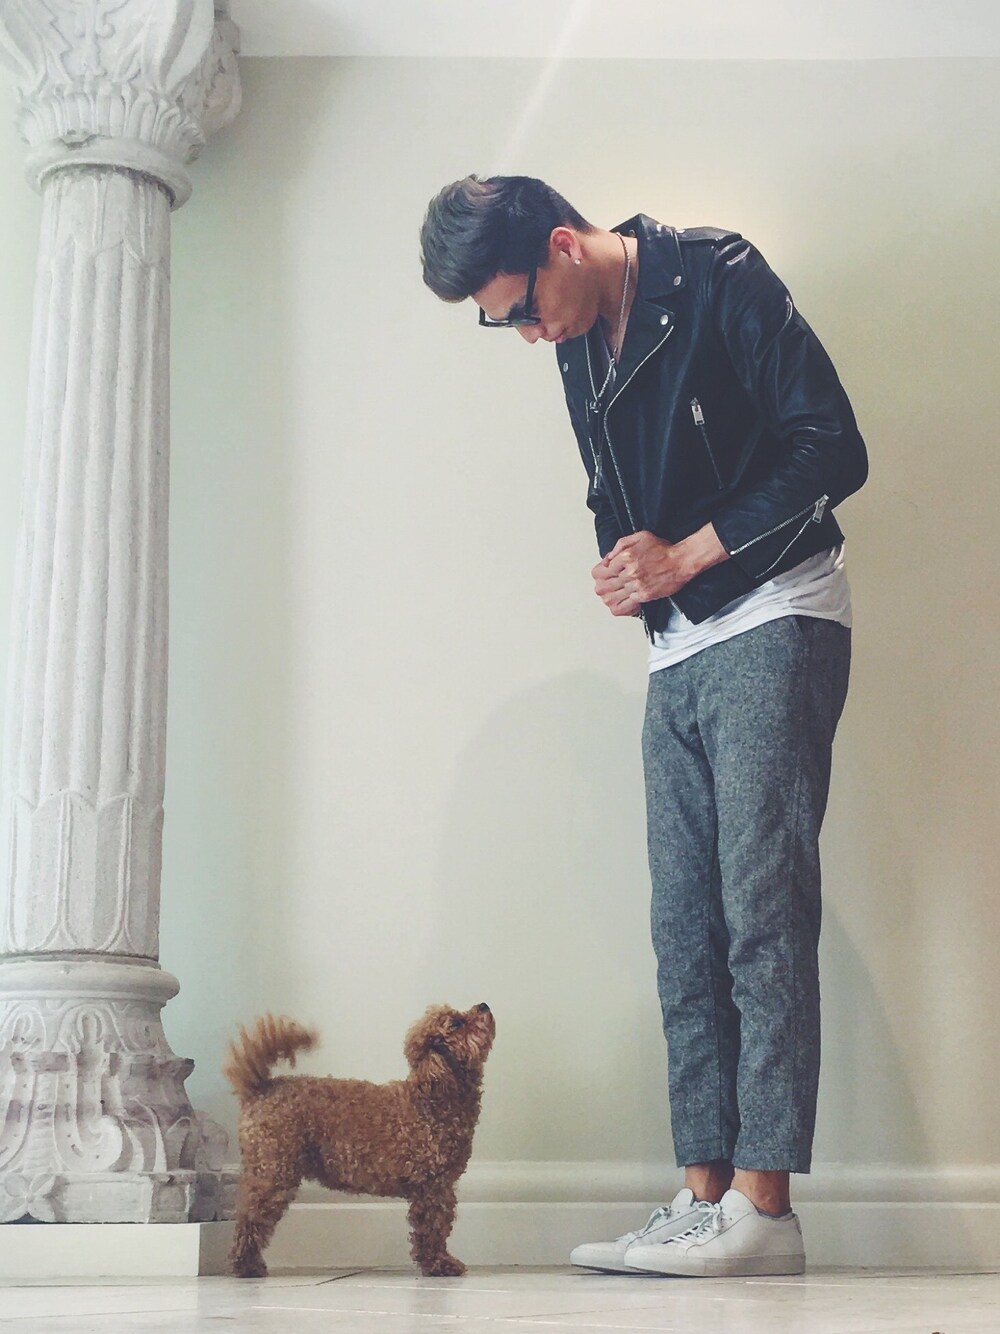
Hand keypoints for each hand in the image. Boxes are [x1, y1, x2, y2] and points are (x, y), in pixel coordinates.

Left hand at [591, 525, 727, 617]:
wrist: (681, 562)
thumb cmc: (663, 550)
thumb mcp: (640, 536)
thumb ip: (621, 544)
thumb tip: (609, 557)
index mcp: (626, 557)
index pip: (601, 570)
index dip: (600, 572)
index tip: (605, 572)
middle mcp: (630, 572)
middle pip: (602, 586)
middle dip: (601, 586)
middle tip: (604, 585)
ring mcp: (636, 585)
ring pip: (611, 598)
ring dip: (608, 597)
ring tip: (611, 594)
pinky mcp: (644, 596)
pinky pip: (625, 606)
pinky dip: (620, 606)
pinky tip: (622, 601)